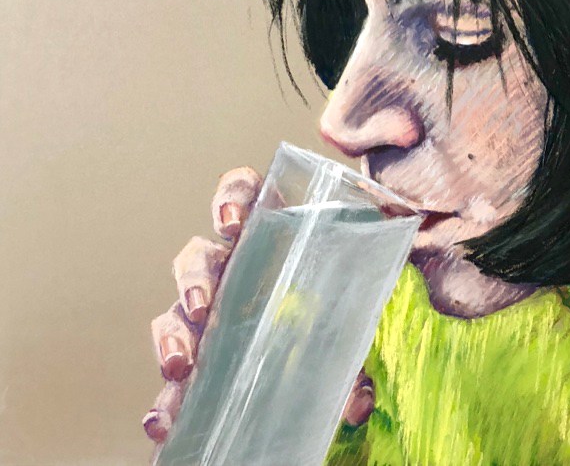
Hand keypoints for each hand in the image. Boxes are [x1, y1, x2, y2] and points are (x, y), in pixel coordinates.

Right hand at [142, 166, 375, 446]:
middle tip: (201, 306)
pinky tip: (162, 421)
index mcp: (274, 233)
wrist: (346, 346)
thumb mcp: (361, 313)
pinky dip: (166, 399)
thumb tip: (358, 403)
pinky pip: (178, 372)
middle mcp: (236, 266)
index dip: (232, 197)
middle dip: (194, 279)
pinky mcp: (207, 355)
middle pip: (199, 258)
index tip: (233, 223)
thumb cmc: (350, 305)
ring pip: (175, 312)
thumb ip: (360, 347)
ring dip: (171, 336)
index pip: (244, 193)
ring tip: (180, 365)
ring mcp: (215, 311)